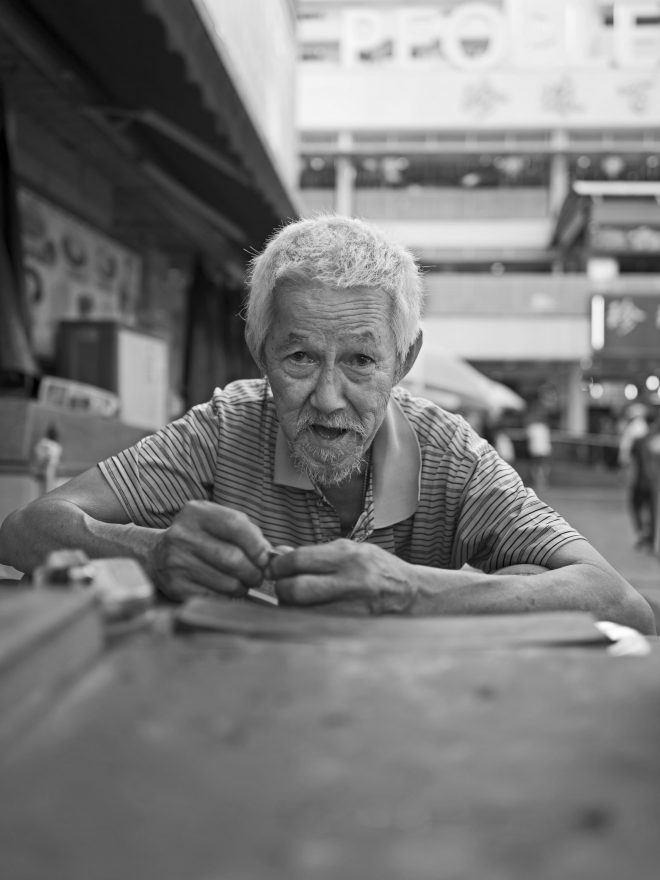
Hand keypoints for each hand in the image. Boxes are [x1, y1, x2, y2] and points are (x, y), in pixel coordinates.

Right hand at [150, 501, 271, 601]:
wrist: (154, 555)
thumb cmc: (198, 538)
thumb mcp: (216, 523)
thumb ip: (245, 532)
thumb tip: (270, 554)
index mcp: (195, 513)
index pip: (235, 525)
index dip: (257, 545)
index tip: (265, 557)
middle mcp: (182, 534)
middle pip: (232, 558)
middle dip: (254, 571)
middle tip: (258, 576)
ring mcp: (176, 561)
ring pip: (226, 582)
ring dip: (243, 586)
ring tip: (243, 583)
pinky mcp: (175, 586)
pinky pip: (214, 597)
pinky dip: (227, 597)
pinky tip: (226, 590)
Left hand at [269, 539, 415, 614]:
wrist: (410, 592)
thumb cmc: (376, 567)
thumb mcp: (349, 550)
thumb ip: (314, 553)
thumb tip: (278, 553)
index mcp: (348, 556)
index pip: (299, 560)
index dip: (279, 565)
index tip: (274, 568)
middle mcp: (351, 580)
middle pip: (297, 589)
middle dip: (281, 589)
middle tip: (281, 587)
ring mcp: (353, 606)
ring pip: (303, 612)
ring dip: (290, 607)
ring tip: (293, 600)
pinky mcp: (353, 625)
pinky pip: (317, 624)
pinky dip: (305, 619)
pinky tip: (308, 612)